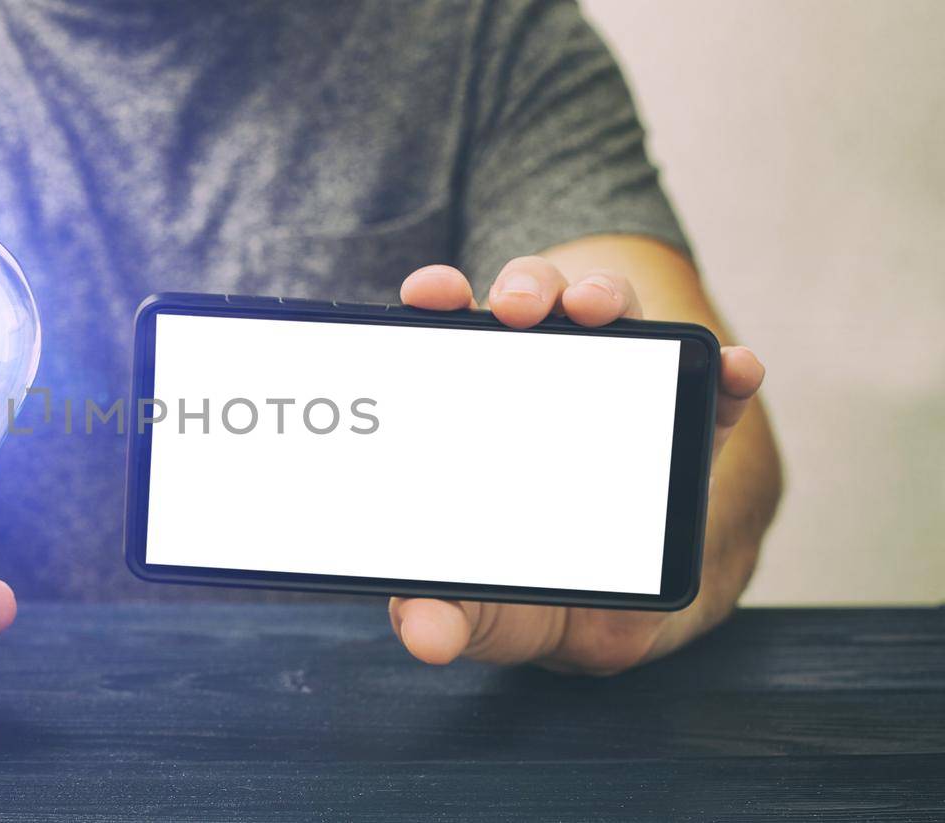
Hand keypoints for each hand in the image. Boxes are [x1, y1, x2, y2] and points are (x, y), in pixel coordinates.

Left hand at [389, 256, 765, 673]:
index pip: (452, 338)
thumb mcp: (472, 611)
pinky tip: (732, 367)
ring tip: (596, 311)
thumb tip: (424, 634)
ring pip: (611, 322)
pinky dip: (724, 371)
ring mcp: (616, 399)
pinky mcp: (683, 431)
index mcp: (475, 410)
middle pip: (533, 306)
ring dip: (605, 299)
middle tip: (517, 309)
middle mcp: (540, 384)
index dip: (441, 302)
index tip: (430, 296)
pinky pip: (709, 390)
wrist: (597, 626)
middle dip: (526, 287)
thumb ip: (438, 616)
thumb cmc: (517, 598)